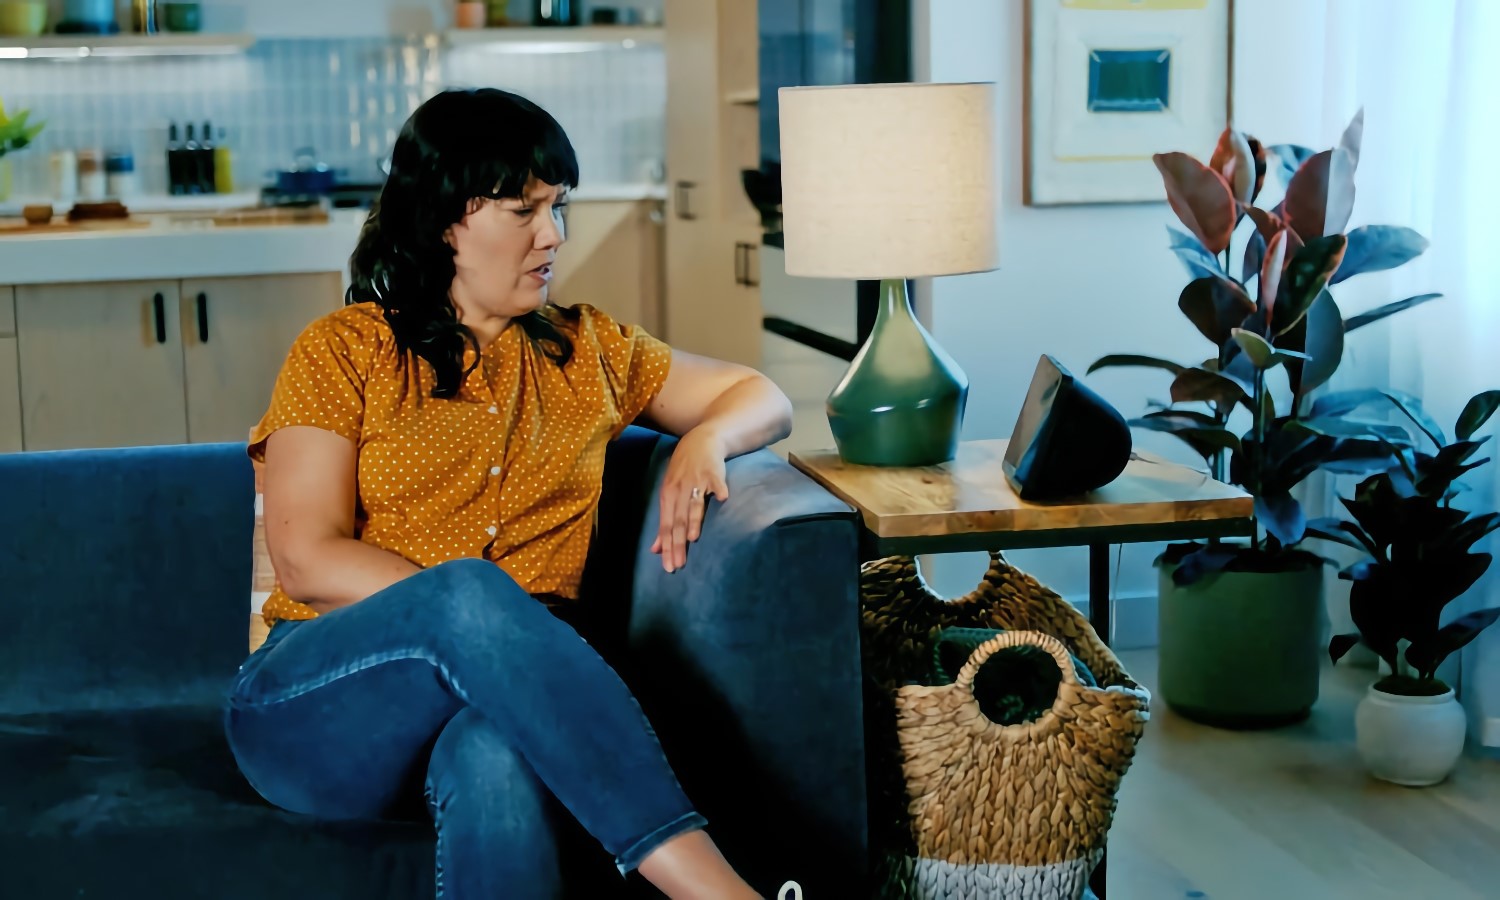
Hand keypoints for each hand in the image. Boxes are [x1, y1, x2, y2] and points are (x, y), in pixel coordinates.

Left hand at [651, 428, 729, 572]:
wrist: (701, 440)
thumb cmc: (684, 470)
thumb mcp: (669, 493)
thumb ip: (665, 521)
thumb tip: (655, 549)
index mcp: (668, 496)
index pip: (666, 526)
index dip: (667, 547)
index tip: (669, 567)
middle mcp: (679, 489)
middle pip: (678, 520)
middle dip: (677, 543)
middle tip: (678, 564)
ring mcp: (696, 480)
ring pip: (694, 504)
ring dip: (694, 520)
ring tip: (693, 538)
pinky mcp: (713, 472)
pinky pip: (717, 482)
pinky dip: (719, 489)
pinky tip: (722, 498)